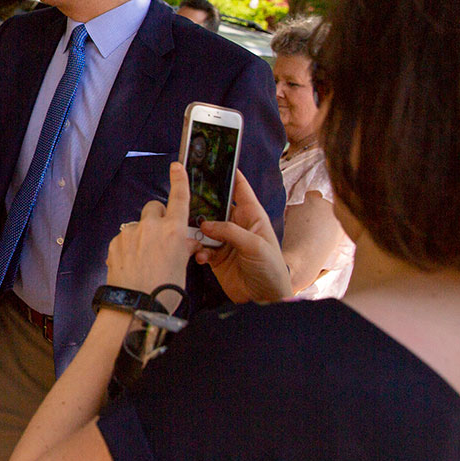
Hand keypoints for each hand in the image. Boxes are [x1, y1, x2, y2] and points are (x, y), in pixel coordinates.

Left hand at [106, 162, 197, 298]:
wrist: (135, 305)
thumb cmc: (163, 291)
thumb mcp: (182, 268)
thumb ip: (183, 248)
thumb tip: (186, 242)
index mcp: (173, 231)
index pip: (179, 198)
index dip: (179, 180)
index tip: (177, 167)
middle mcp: (151, 227)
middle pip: (154, 208)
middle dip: (158, 218)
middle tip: (161, 238)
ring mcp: (130, 233)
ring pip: (138, 224)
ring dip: (143, 234)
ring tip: (145, 257)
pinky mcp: (115, 242)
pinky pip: (125, 237)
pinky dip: (130, 245)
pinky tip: (133, 263)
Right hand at [194, 170, 291, 302]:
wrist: (265, 299)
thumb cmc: (272, 269)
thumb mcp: (255, 246)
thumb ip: (230, 232)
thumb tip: (206, 224)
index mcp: (252, 216)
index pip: (240, 189)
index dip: (229, 174)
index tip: (215, 161)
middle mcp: (237, 225)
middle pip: (216, 206)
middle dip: (203, 203)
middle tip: (187, 197)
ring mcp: (225, 241)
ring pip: (204, 227)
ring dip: (196, 231)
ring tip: (193, 235)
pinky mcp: (216, 256)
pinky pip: (201, 247)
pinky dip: (198, 250)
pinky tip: (200, 256)